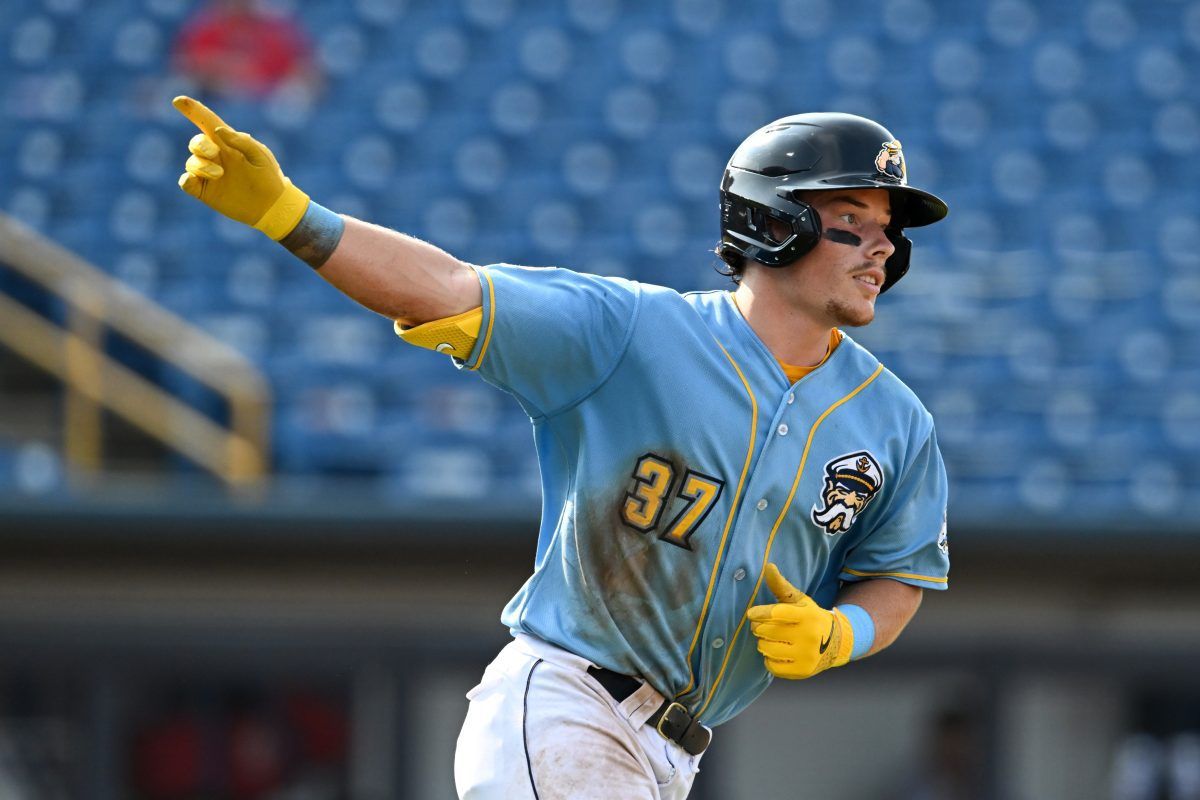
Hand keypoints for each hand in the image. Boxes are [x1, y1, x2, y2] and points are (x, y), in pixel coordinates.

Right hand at [172, 95, 309, 239]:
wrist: (272, 206)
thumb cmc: (269, 177)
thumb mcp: (260, 155)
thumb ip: (241, 141)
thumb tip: (218, 131)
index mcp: (228, 143)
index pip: (207, 122)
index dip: (193, 110)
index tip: (178, 100)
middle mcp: (216, 156)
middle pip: (196, 142)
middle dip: (200, 144)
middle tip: (214, 153)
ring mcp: (209, 174)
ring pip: (192, 163)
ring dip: (201, 166)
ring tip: (219, 174)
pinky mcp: (205, 191)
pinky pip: (186, 182)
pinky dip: (186, 180)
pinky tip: (192, 180)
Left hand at [746, 563, 852, 679]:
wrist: (835, 642)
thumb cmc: (809, 617)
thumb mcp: (799, 600)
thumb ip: (781, 585)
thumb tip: (768, 566)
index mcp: (807, 615)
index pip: (775, 613)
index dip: (758, 613)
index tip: (752, 614)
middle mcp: (809, 635)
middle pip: (766, 632)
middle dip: (759, 628)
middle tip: (761, 626)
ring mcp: (806, 655)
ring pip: (766, 649)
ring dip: (762, 643)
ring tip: (770, 639)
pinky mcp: (802, 671)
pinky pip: (772, 666)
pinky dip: (769, 659)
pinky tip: (777, 652)